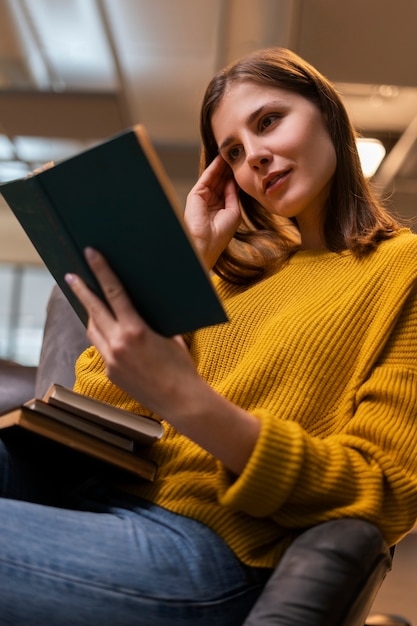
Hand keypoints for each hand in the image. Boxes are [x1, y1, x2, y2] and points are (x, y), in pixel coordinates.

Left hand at [65, 248, 203, 420]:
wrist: (181, 401)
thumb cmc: (182, 366)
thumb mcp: (170, 335)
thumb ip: (152, 320)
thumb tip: (141, 305)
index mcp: (136, 330)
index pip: (114, 293)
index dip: (101, 271)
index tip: (90, 254)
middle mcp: (119, 345)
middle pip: (93, 310)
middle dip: (81, 290)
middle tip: (70, 275)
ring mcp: (111, 361)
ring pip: (93, 330)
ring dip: (91, 315)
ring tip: (89, 302)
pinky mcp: (110, 373)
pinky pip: (101, 349)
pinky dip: (103, 337)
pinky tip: (108, 332)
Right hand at [184, 155, 241, 269]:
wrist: (207, 242)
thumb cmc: (221, 233)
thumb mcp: (234, 212)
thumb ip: (233, 195)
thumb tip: (234, 181)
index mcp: (221, 209)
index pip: (229, 188)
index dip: (236, 177)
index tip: (245, 167)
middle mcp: (211, 202)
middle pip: (222, 180)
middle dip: (230, 169)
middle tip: (239, 155)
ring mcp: (203, 197)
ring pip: (214, 177)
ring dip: (223, 165)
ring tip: (232, 152)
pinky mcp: (196, 193)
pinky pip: (207, 177)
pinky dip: (214, 167)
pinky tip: (221, 158)